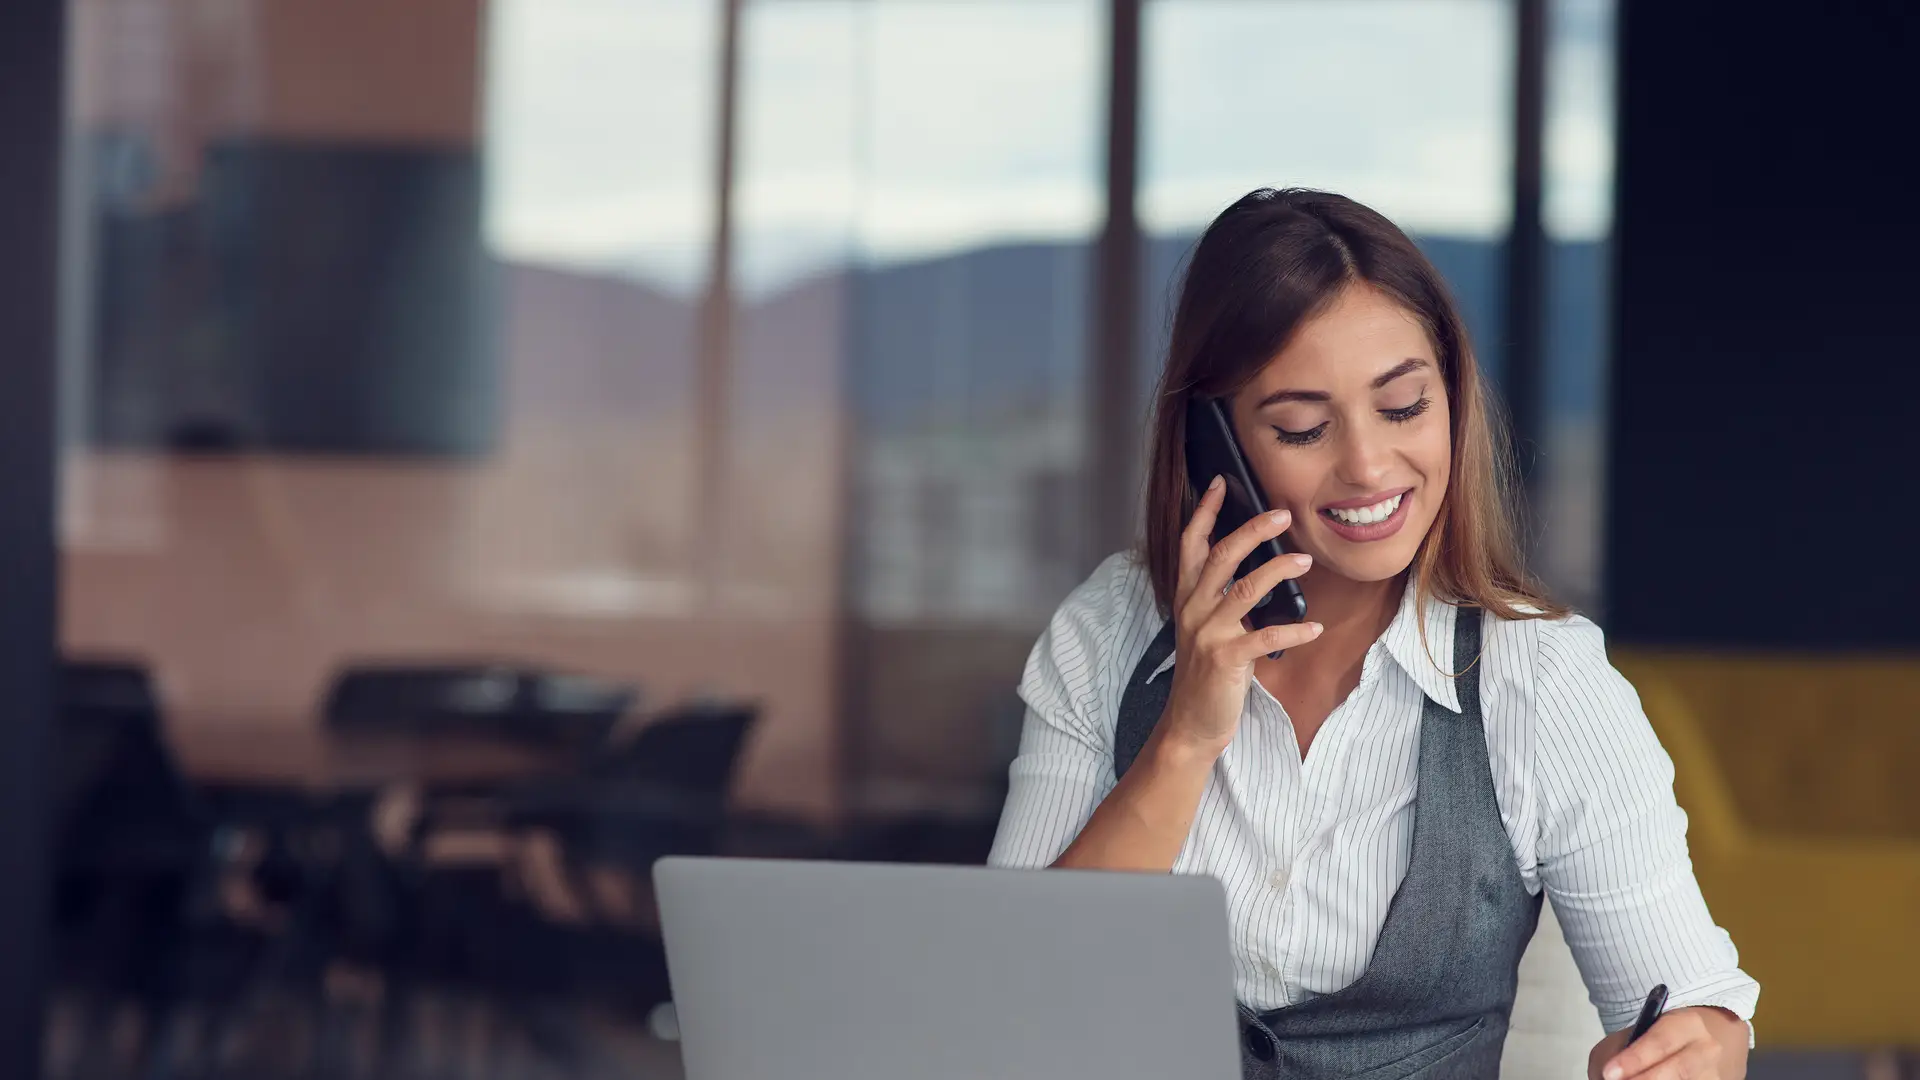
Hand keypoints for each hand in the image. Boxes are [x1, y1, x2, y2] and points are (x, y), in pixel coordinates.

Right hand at [1160, 475, 1321, 757]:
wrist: (1191, 723)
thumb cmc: (1205, 674)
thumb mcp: (1206, 628)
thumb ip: (1222, 599)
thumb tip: (1256, 567)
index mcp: (1187, 598)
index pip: (1191, 546)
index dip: (1205, 513)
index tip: (1222, 484)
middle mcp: (1193, 610)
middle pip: (1220, 557)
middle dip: (1251, 530)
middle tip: (1281, 513)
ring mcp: (1207, 634)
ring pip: (1243, 590)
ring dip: (1278, 571)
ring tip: (1305, 560)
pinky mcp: (1225, 659)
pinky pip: (1264, 638)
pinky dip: (1294, 632)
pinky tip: (1315, 628)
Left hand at [1588, 1007, 1748, 1079]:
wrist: (1722, 1036)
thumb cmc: (1673, 1033)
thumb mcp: (1646, 1026)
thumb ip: (1619, 1046)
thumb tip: (1604, 1076)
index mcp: (1688, 1024)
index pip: (1659, 1042)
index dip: (1634, 1060)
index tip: (1609, 1073)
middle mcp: (1709, 1050)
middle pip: (1677, 1071)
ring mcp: (1718, 1075)